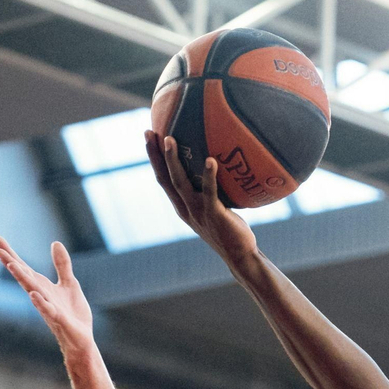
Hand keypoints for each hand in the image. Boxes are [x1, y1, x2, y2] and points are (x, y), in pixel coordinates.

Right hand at [0, 238, 94, 351]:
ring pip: (32, 291)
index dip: (10, 253)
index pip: (23, 267)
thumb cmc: (72, 312)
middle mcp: (40, 295)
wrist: (80, 338)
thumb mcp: (70, 283)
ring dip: (22, 278)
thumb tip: (55, 243)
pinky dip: (40, 302)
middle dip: (11, 263)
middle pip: (23, 276)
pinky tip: (34, 293)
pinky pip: (48, 309)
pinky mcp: (59, 319)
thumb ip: (62, 264)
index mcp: (42, 286)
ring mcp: (48, 307)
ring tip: (11, 265)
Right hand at [146, 131, 259, 268]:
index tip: (149, 137)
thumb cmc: (230, 230)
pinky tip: (211, 160)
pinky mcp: (214, 214)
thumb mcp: (213, 208)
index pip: (163, 180)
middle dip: (155, 155)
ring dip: (173, 160)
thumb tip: (217, 163)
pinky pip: (210, 192)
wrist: (239, 255)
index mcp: (182, 207)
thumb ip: (209, 191)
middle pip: (165, 178)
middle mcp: (186, 209)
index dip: (154, 159)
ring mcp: (198, 212)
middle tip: (149, 132)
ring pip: (180, 183)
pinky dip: (209, 176)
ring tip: (169, 139)